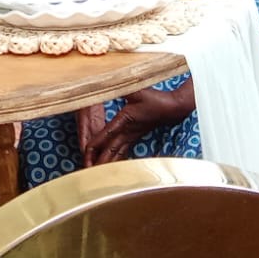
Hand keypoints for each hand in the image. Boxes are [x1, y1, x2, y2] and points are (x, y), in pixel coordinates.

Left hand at [78, 85, 194, 166]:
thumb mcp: (136, 90)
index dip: (95, 145)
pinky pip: (122, 152)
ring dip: (106, 164)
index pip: (106, 135)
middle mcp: (127, 132)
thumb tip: (106, 81)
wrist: (173, 108)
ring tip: (96, 176)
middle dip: (98, 162)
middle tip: (87, 174)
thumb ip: (120, 86)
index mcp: (125, 121)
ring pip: (116, 154)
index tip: (85, 155)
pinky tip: (111, 168)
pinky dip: (115, 160)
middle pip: (110, 151)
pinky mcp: (135, 137)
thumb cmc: (155, 98)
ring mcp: (131, 136)